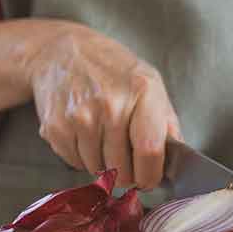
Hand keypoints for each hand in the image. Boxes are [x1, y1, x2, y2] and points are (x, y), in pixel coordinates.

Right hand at [23, 21, 180, 188]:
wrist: (61, 52)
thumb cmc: (112, 70)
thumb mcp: (150, 83)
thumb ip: (166, 122)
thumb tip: (177, 159)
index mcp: (141, 92)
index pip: (149, 150)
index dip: (151, 174)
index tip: (150, 179)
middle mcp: (110, 105)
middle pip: (122, 168)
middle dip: (127, 175)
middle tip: (127, 162)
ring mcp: (80, 117)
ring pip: (98, 169)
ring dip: (104, 164)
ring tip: (104, 138)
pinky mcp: (55, 128)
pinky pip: (75, 163)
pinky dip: (82, 157)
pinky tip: (85, 134)